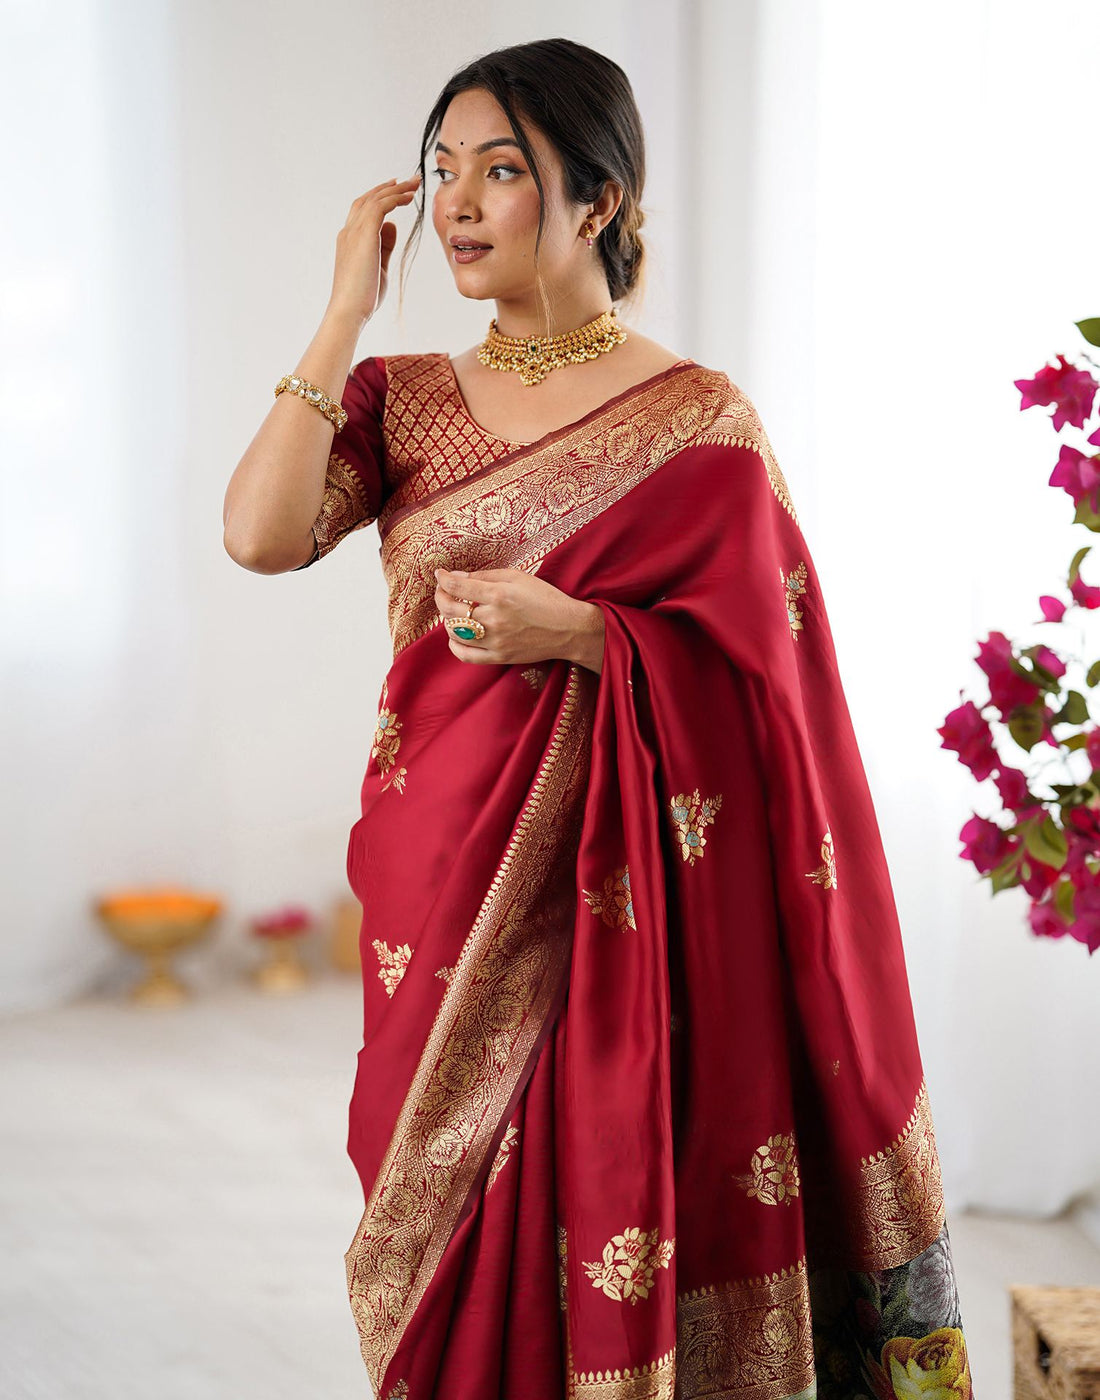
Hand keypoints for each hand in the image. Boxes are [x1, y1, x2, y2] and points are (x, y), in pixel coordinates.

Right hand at [328, 173, 421, 324]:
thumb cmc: (363, 297)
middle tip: (410, 180)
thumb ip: (385, 246)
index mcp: (349, 240)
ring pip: (375, 199)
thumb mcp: (379, 267)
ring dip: (396, 189)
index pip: (363, 210)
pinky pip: (380, 207)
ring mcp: (353, 232)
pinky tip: (409, 197)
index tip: (398, 190)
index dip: (380, 198)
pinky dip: (395, 198)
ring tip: (414, 183)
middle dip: (389, 187)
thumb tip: (393, 225)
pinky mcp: (364, 235)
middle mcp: (349, 232)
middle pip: (367, 199)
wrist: (349, 311)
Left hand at [434, 567, 604, 673]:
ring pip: (454, 631)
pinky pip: (465, 655)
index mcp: (499, 595)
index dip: (443, 579)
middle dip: (441, 597)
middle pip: (450, 609)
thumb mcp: (518, 577)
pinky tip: (457, 636)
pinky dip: (454, 645)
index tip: (440, 575)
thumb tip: (458, 577)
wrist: (568, 629)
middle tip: (443, 591)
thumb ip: (486, 576)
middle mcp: (493, 619)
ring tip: (455, 611)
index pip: (457, 587)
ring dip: (448, 619)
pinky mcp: (498, 657)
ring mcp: (495, 641)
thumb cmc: (545, 599)